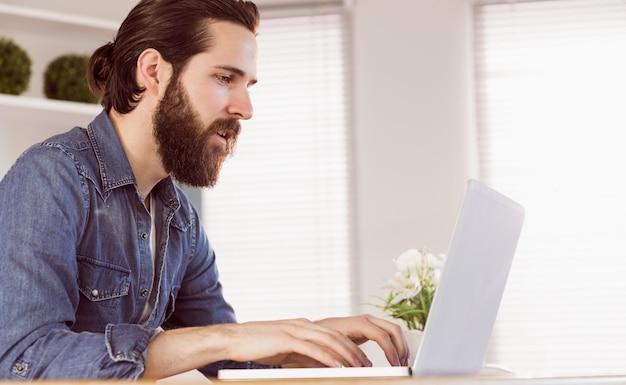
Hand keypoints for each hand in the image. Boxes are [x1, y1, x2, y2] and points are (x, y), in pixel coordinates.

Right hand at [220, 318, 371, 367]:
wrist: (234, 339)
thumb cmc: (258, 345)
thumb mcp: (286, 350)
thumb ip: (303, 356)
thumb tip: (321, 367)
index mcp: (303, 325)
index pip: (333, 335)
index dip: (350, 347)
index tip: (362, 361)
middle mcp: (302, 325)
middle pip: (336, 336)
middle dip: (354, 352)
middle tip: (367, 366)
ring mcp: (295, 330)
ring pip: (328, 341)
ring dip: (346, 355)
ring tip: (358, 368)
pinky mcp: (286, 339)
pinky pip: (312, 349)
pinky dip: (328, 358)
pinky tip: (337, 367)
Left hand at [315, 314, 408, 365]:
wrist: (317, 330)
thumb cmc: (322, 339)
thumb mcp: (332, 349)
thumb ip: (347, 357)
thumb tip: (363, 368)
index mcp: (358, 323)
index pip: (382, 335)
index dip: (391, 351)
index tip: (395, 365)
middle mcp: (366, 319)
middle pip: (394, 329)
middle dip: (401, 348)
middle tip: (403, 365)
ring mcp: (370, 322)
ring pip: (394, 330)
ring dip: (401, 346)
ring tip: (402, 363)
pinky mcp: (371, 327)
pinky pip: (389, 333)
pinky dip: (396, 344)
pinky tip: (396, 357)